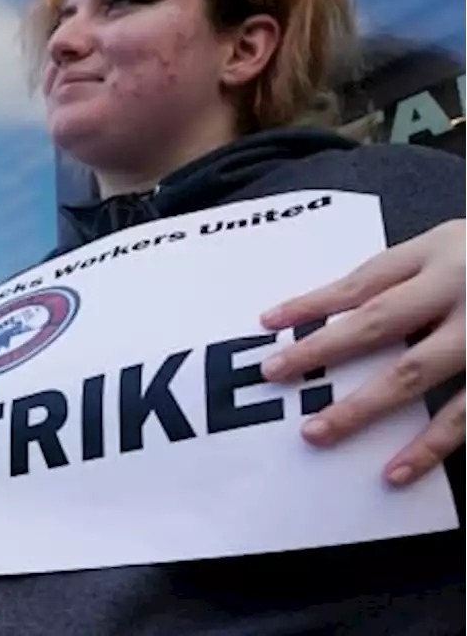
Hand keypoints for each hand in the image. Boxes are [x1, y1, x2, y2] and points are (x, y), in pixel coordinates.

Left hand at [260, 219, 466, 486]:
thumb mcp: (452, 243)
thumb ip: (406, 272)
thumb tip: (335, 308)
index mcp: (440, 254)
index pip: (362, 281)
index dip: (312, 303)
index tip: (267, 324)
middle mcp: (459, 291)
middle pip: (377, 322)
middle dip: (321, 351)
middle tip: (274, 375)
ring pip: (415, 372)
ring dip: (363, 406)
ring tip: (316, 433)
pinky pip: (466, 413)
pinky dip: (432, 444)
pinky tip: (396, 471)